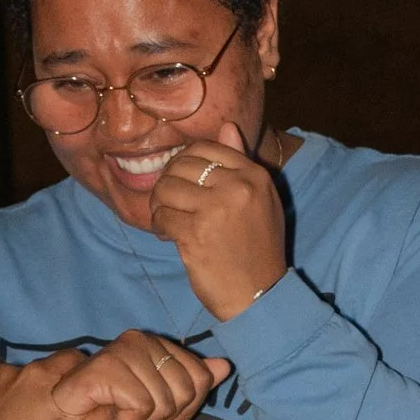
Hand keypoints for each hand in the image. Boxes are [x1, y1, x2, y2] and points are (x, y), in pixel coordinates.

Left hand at [150, 121, 289, 320]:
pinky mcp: (196, 234)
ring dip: (160, 205)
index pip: (205, 148)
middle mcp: (238, 187)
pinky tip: (169, 236)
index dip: (184, 163)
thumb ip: (241, 163)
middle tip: (169, 203)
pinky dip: (159, 227)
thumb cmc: (257, 247)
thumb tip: (226, 126)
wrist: (259, 293)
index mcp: (255, 176)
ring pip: (166, 188)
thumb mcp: (260, 200)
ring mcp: (216, 210)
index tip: (183, 182)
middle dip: (168, 183)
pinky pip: (162, 217)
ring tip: (168, 220)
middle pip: (181, 165)